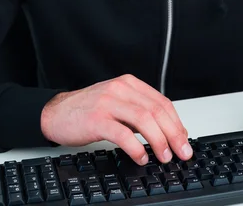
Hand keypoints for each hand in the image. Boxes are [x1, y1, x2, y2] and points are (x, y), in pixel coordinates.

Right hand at [40, 74, 191, 165]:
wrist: (56, 112)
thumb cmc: (88, 110)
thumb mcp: (117, 103)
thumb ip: (139, 111)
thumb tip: (169, 131)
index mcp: (129, 84)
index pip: (162, 102)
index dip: (177, 123)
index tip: (185, 140)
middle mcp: (120, 89)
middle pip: (156, 110)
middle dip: (173, 134)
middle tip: (181, 152)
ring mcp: (108, 102)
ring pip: (144, 120)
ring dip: (159, 141)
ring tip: (164, 156)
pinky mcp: (97, 119)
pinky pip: (123, 134)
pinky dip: (136, 148)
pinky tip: (141, 157)